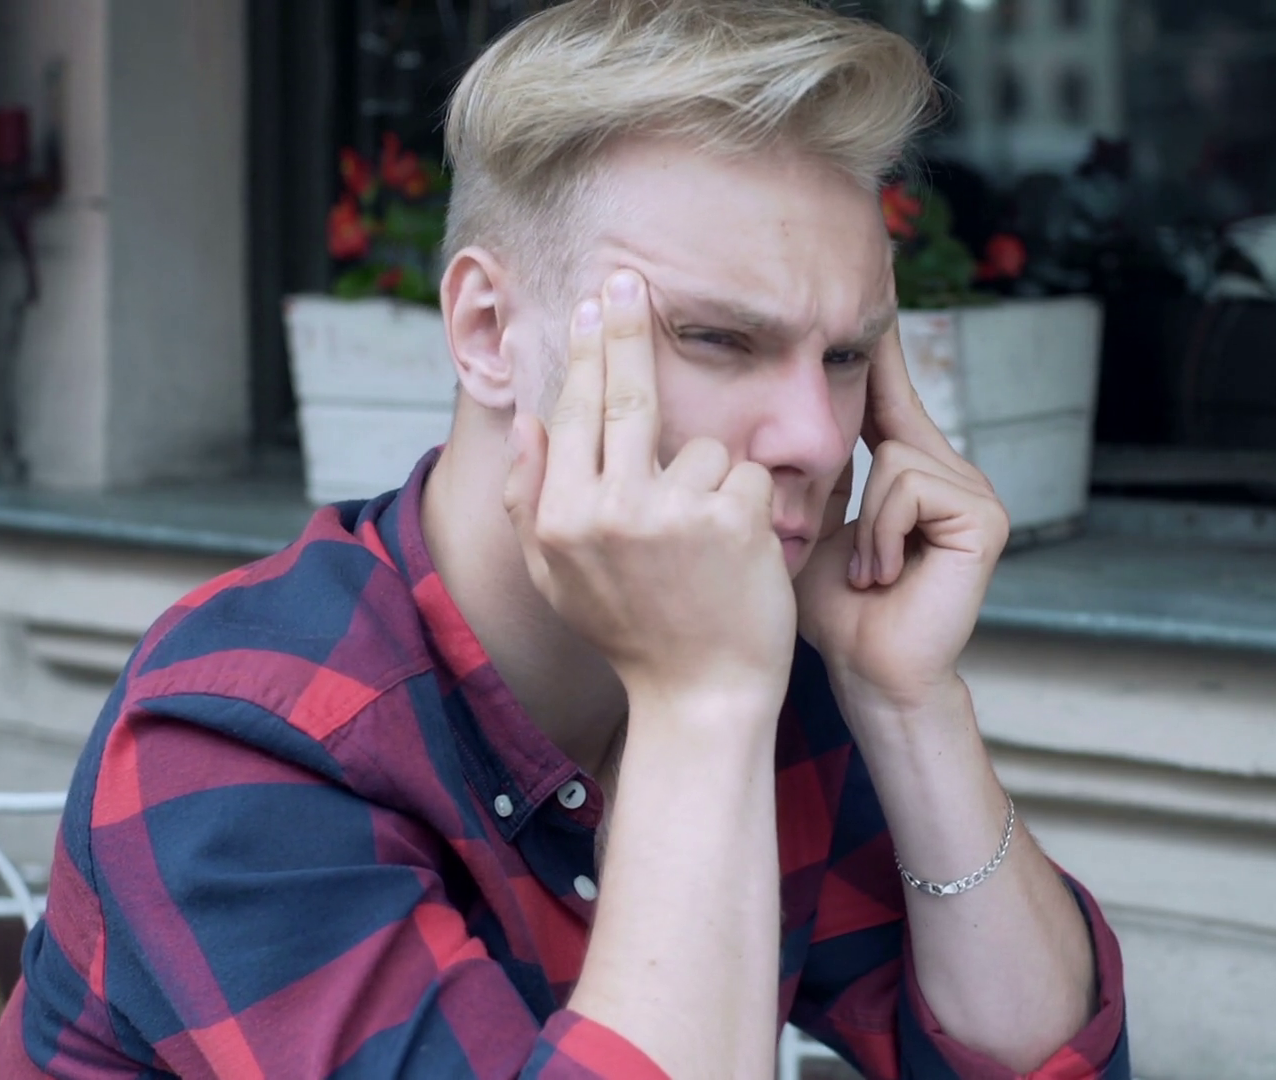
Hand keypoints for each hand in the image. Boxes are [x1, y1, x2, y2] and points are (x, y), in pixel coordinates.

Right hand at [503, 270, 795, 711]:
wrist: (701, 695)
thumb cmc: (630, 633)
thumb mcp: (556, 577)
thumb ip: (529, 499)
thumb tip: (528, 420)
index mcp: (562, 518)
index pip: (575, 411)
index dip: (585, 352)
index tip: (591, 304)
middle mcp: (611, 510)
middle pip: (624, 394)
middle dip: (626, 329)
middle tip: (631, 279)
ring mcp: (674, 513)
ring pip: (699, 447)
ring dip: (708, 480)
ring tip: (703, 546)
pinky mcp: (733, 520)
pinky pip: (742, 474)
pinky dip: (747, 504)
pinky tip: (737, 553)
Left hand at [795, 327, 1009, 714]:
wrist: (871, 672)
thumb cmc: (836, 611)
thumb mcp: (811, 526)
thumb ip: (816, 475)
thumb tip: (784, 419)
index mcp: (916, 470)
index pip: (891, 396)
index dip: (880, 352)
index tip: (876, 295)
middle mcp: (953, 471)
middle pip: (890, 421)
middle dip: (857, 476)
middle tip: (863, 558)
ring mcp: (976, 490)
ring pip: (896, 456)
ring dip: (866, 524)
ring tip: (872, 574)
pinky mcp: (985, 515)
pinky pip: (911, 485)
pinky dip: (884, 533)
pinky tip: (889, 575)